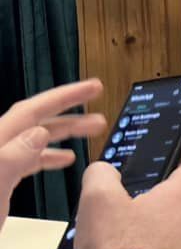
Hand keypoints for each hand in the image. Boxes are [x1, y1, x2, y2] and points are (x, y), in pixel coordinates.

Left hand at [0, 80, 107, 219]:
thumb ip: (12, 158)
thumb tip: (39, 133)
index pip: (30, 111)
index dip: (63, 97)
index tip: (93, 88)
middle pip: (34, 123)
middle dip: (69, 116)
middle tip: (100, 115)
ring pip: (33, 141)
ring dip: (63, 135)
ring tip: (92, 134)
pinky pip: (28, 160)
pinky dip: (49, 156)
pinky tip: (64, 160)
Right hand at [60, 161, 180, 248]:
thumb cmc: (121, 246)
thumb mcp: (98, 198)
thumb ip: (101, 176)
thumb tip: (102, 171)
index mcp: (178, 199)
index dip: (174, 172)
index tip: (162, 175)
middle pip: (170, 209)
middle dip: (142, 212)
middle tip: (117, 215)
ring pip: (155, 239)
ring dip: (128, 240)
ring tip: (96, 245)